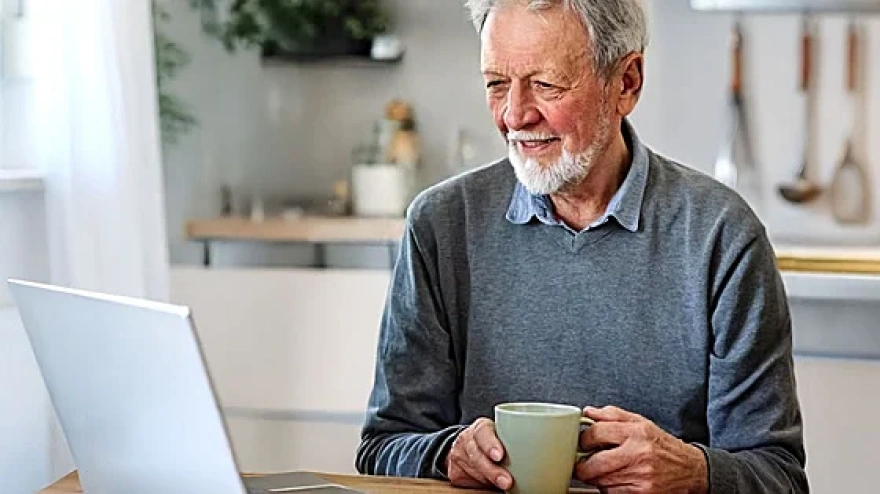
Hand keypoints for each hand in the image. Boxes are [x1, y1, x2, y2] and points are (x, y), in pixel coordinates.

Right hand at [445, 417, 512, 490]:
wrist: (467, 447)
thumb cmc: (494, 441)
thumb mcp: (503, 434)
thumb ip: (518, 439)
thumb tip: (548, 452)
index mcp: (481, 428)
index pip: (482, 432)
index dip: (490, 444)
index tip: (500, 456)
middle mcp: (467, 440)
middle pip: (476, 455)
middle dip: (492, 470)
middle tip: (507, 481)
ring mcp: (459, 456)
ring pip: (473, 470)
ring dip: (489, 479)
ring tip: (503, 486)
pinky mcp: (455, 472)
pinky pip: (467, 480)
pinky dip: (479, 484)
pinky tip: (488, 485)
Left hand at [575, 406, 707, 493]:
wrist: (690, 470)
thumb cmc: (662, 445)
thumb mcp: (640, 422)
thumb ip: (613, 415)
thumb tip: (589, 413)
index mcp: (636, 432)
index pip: (596, 433)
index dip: (584, 439)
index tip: (583, 442)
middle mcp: (638, 454)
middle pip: (594, 464)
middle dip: (582, 465)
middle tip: (583, 462)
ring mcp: (641, 476)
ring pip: (600, 481)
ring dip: (596, 477)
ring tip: (605, 469)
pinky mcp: (642, 493)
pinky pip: (612, 493)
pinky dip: (608, 488)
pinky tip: (617, 479)